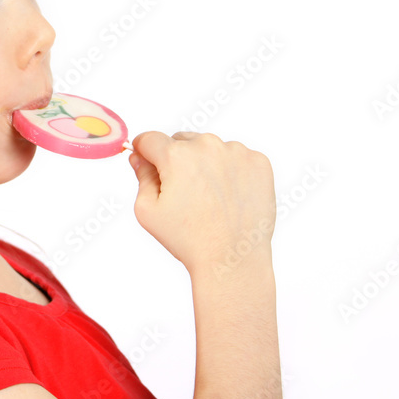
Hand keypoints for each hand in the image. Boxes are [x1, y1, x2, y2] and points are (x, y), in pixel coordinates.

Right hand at [129, 131, 275, 278]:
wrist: (233, 260)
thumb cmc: (188, 239)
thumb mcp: (147, 210)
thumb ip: (141, 175)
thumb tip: (139, 155)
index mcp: (176, 155)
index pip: (150, 139)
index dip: (144, 152)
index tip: (148, 163)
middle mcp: (207, 146)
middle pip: (181, 141)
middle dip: (176, 159)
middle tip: (183, 192)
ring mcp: (237, 152)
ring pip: (210, 148)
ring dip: (205, 163)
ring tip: (210, 198)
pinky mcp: (259, 162)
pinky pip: (236, 156)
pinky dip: (231, 170)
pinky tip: (229, 196)